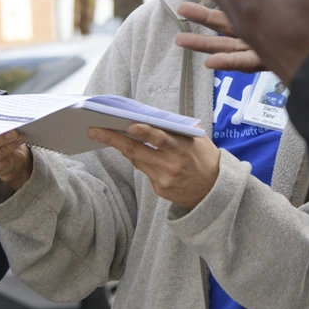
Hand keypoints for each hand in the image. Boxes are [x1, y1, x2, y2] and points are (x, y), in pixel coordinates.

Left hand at [88, 124, 219, 209]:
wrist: (215, 191)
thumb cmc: (205, 158)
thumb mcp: (198, 140)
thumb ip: (178, 129)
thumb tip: (154, 117)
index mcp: (183, 149)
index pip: (161, 139)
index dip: (145, 132)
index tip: (129, 125)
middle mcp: (171, 166)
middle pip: (137, 151)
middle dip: (113, 139)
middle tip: (93, 130)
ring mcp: (164, 180)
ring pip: (136, 160)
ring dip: (120, 146)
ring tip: (103, 133)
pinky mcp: (159, 190)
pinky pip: (144, 171)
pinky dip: (139, 159)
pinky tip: (129, 150)